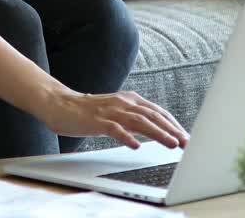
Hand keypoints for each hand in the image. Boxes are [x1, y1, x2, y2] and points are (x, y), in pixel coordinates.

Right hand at [41, 89, 188, 149]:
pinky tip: (135, 145)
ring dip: (157, 133)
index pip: (157, 111)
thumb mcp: (115, 111)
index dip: (173, 124)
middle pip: (152, 115)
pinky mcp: (96, 120)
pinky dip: (126, 136)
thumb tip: (154, 130)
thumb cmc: (87, 110)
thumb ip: (133, 118)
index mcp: (128, 100)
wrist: (59, 103)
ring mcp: (109, 111)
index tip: (186, 136)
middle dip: (171, 129)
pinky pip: (114, 128)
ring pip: (138, 121)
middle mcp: (122, 103)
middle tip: (185, 142)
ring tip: (170, 143)